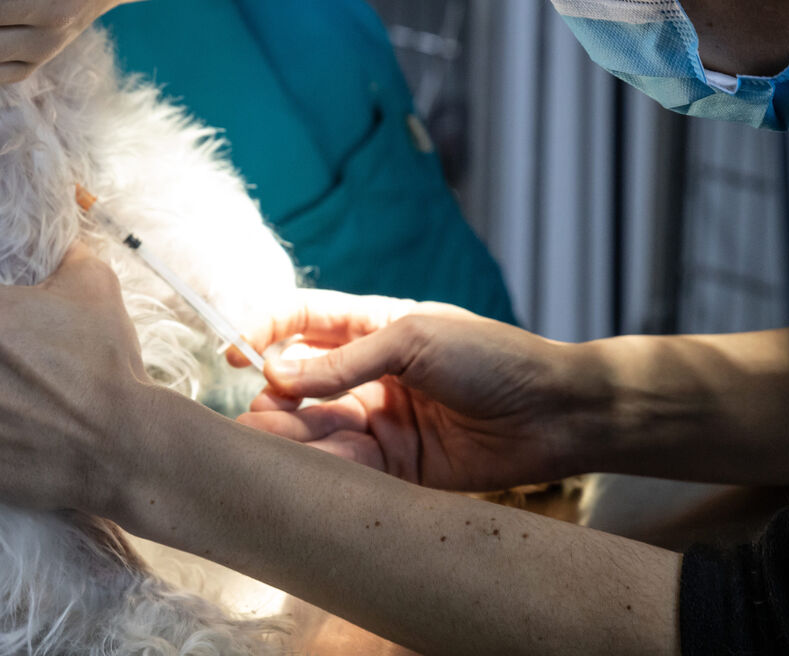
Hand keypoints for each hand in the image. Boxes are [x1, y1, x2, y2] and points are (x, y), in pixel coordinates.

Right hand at [234, 292, 609, 492]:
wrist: (556, 413)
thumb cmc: (492, 357)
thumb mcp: (413, 340)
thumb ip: (344, 360)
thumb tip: (274, 374)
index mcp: (373, 326)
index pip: (300, 321)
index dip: (262, 331)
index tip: (233, 352)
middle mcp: (369, 373)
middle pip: (298, 383)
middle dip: (272, 397)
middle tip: (258, 414)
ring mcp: (379, 421)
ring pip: (314, 429)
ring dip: (290, 436)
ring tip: (270, 444)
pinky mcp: (395, 468)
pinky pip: (345, 468)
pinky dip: (324, 467)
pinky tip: (312, 468)